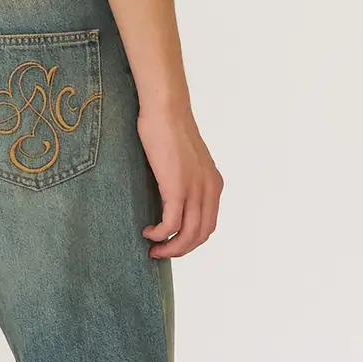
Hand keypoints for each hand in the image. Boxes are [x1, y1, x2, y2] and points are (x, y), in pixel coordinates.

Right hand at [138, 105, 222, 258]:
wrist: (165, 109)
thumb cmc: (168, 129)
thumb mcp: (184, 161)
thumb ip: (184, 181)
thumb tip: (170, 199)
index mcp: (214, 184)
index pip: (208, 225)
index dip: (190, 241)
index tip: (170, 243)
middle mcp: (209, 189)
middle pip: (200, 235)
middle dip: (179, 250)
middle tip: (158, 252)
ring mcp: (195, 189)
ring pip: (188, 234)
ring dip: (170, 248)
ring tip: (152, 248)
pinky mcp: (177, 187)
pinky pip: (171, 223)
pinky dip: (159, 234)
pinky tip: (148, 232)